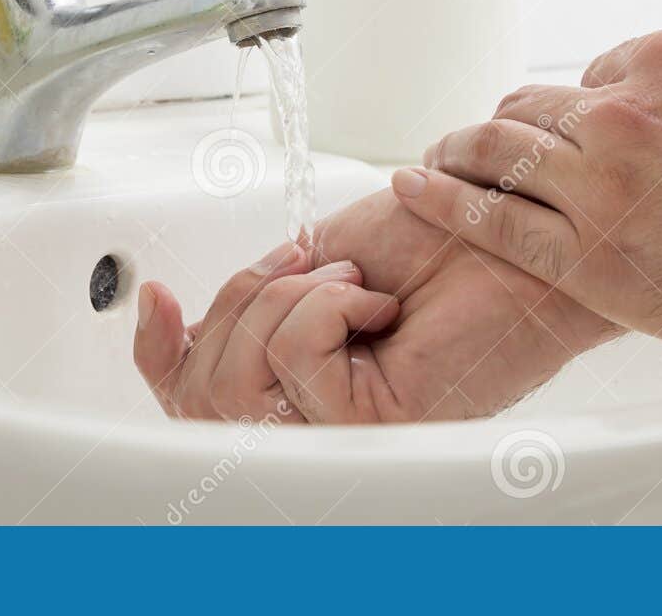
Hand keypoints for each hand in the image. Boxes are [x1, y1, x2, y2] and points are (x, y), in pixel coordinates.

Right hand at [134, 189, 618, 421]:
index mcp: (295, 384)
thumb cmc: (435, 239)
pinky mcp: (370, 424)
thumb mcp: (314, 259)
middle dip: (238, 302)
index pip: (196, 400)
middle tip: (305, 265)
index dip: (156, 356)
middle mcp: (311, 422)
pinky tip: (378, 300)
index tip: (154, 296)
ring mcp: (339, 432)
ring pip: (238, 380)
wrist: (507, 229)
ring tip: (353, 281)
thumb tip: (162, 305)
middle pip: (203, 392)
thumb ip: (250, 295)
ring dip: (285, 298)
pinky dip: (326, 304)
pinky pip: (295, 358)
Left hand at [389, 0, 661, 370]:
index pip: (600, 74)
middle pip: (535, 111)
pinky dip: (445, 201)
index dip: (594, 105)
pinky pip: (491, 222)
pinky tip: (415, 188)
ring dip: (465, 154)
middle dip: (517, 126)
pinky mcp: (594, 260)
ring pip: (500, 157)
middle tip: (495, 150)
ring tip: (441, 160)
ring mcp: (604, 186)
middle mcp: (628, 111)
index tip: (593, 134)